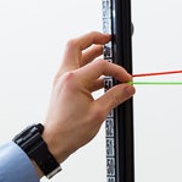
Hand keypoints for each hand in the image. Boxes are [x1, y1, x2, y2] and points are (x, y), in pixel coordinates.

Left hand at [41, 32, 135, 165]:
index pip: (100, 65)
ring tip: (106, 54)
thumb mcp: (98, 113)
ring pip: (75, 56)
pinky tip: (101, 79)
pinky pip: (76, 70)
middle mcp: (65, 76)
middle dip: (92, 38)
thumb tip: (128, 88)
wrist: (53, 142)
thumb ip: (115, 96)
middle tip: (107, 39)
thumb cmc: (69, 131)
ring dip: (91, 53)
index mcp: (73, 80)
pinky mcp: (63, 87)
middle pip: (76, 45)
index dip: (117, 70)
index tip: (126, 79)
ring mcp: (62, 80)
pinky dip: (89, 70)